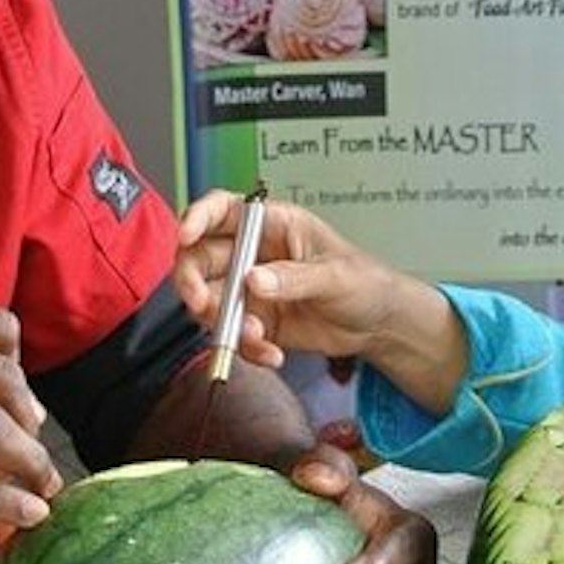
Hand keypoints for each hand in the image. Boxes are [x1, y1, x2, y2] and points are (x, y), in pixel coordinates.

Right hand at [0, 293, 60, 527]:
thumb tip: (28, 404)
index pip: (0, 330)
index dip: (20, 368)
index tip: (21, 401)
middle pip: (2, 377)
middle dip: (30, 418)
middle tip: (35, 445)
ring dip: (27, 459)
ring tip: (44, 484)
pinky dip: (0, 498)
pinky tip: (29, 512)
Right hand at [175, 189, 397, 368]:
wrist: (378, 325)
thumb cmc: (364, 282)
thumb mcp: (335, 275)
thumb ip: (294, 277)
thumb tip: (254, 280)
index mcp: (274, 224)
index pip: (223, 209)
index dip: (198, 217)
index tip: (186, 237)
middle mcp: (253, 253)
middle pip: (200, 256)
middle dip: (193, 281)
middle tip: (202, 304)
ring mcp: (250, 288)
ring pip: (210, 300)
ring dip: (223, 322)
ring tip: (257, 336)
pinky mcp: (254, 320)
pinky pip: (232, 335)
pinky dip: (245, 348)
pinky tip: (272, 354)